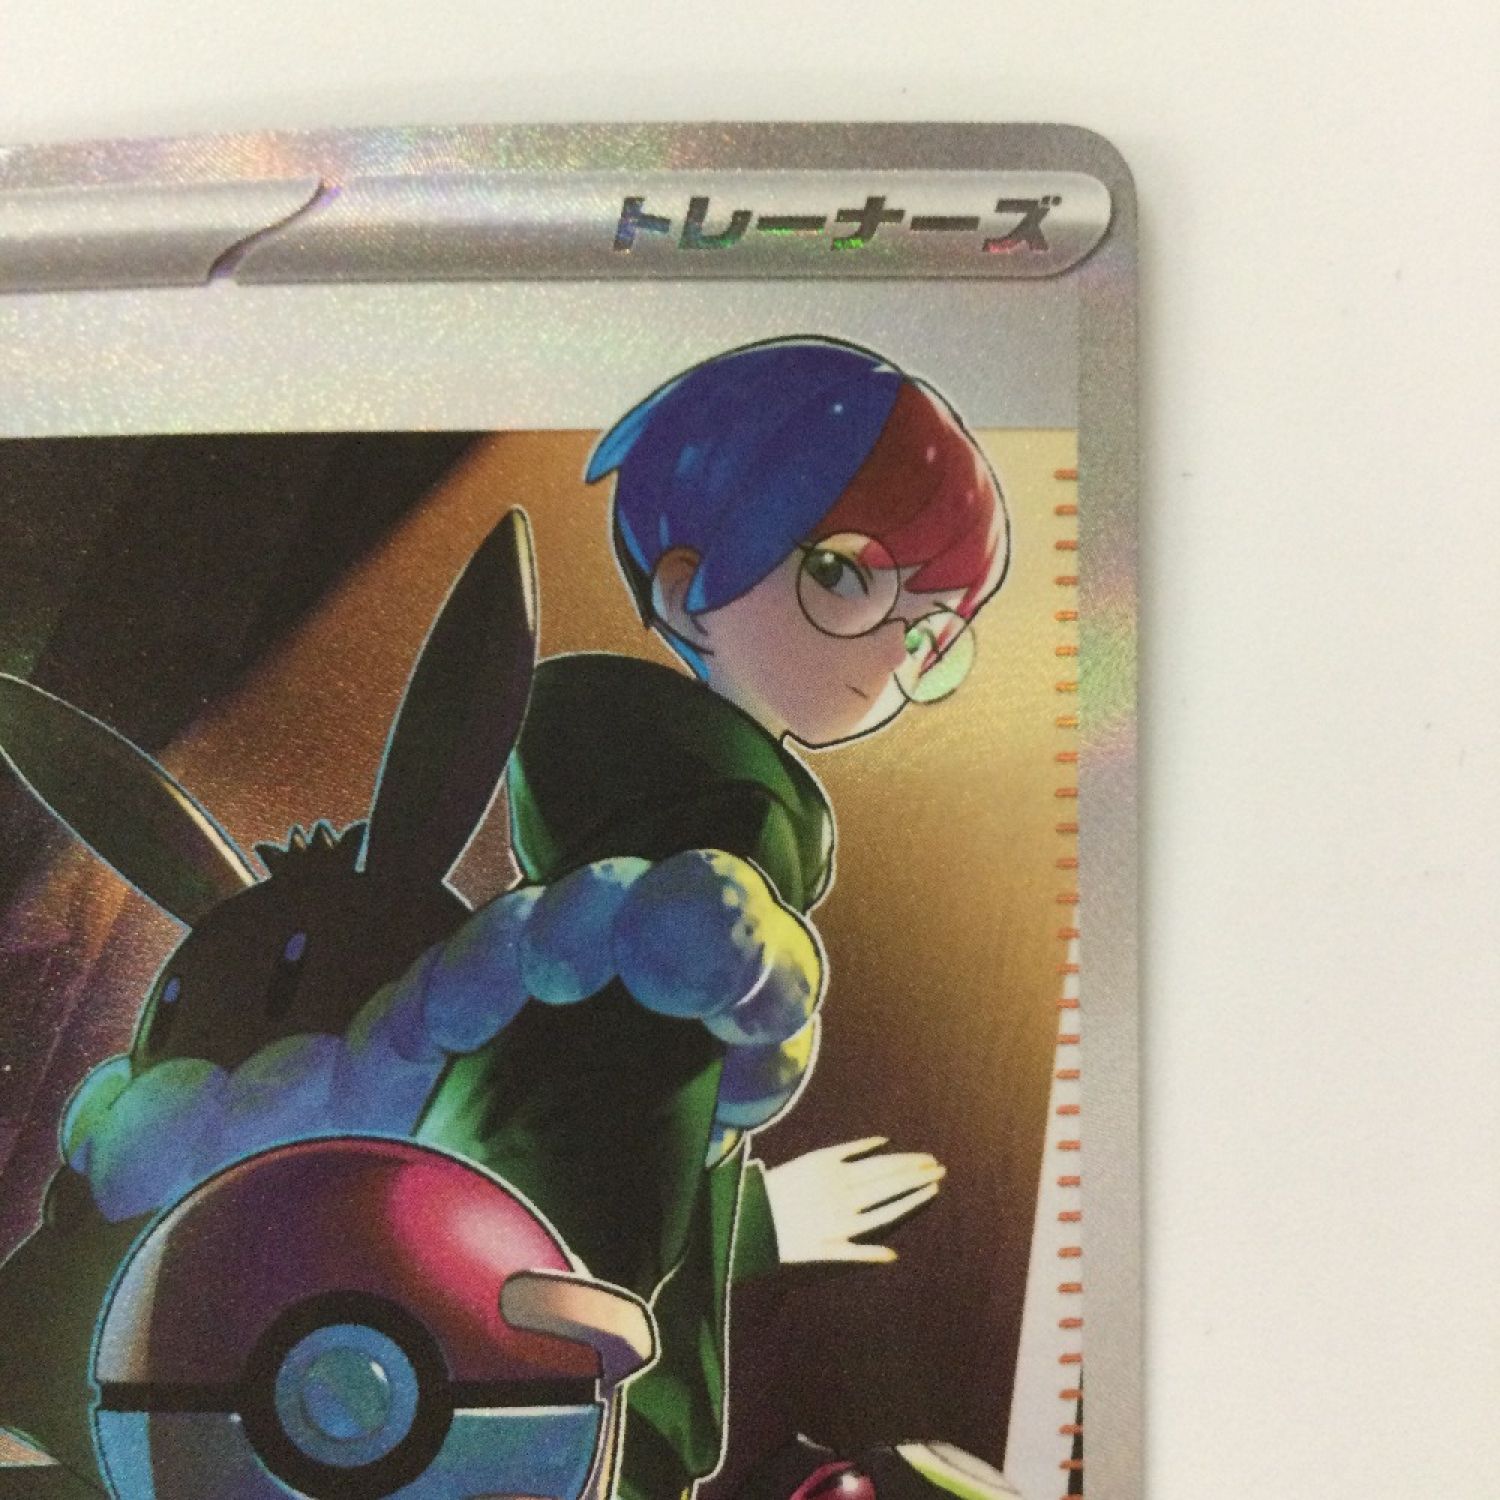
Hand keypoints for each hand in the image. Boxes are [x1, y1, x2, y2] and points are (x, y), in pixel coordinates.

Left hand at [764, 1135, 944, 1264]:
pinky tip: (885, 1141)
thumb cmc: (790, 1241)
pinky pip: (850, 1148)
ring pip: (877, 1166)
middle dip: (917, 1174)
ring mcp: (835, 1175)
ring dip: (902, 1161)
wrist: (754, 1217)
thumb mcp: (826, 1255)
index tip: (934, 1187)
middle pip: (891, 1183)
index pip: (892, 1207)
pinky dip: (868, 1144)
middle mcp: (848, 1197)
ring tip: (922, 1157)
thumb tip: (894, 1257)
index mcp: (851, 1222)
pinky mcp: (819, 1159)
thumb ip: (861, 1254)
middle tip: (939, 1166)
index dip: (915, 1197)